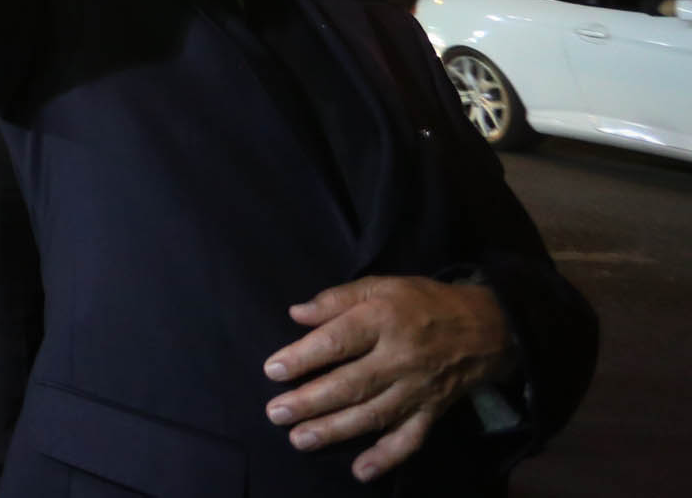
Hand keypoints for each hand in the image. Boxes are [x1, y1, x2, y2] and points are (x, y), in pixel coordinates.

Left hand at [264, 275, 513, 482]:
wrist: (485, 328)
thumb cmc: (422, 302)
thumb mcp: (381, 286)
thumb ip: (337, 300)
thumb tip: (297, 314)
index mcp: (383, 321)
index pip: (337, 341)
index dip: (303, 357)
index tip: (272, 371)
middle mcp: (399, 359)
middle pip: (350, 384)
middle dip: (310, 402)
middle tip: (276, 413)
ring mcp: (417, 390)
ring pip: (373, 415)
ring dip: (335, 431)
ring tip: (299, 439)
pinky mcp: (432, 412)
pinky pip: (410, 439)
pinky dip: (387, 457)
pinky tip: (361, 472)